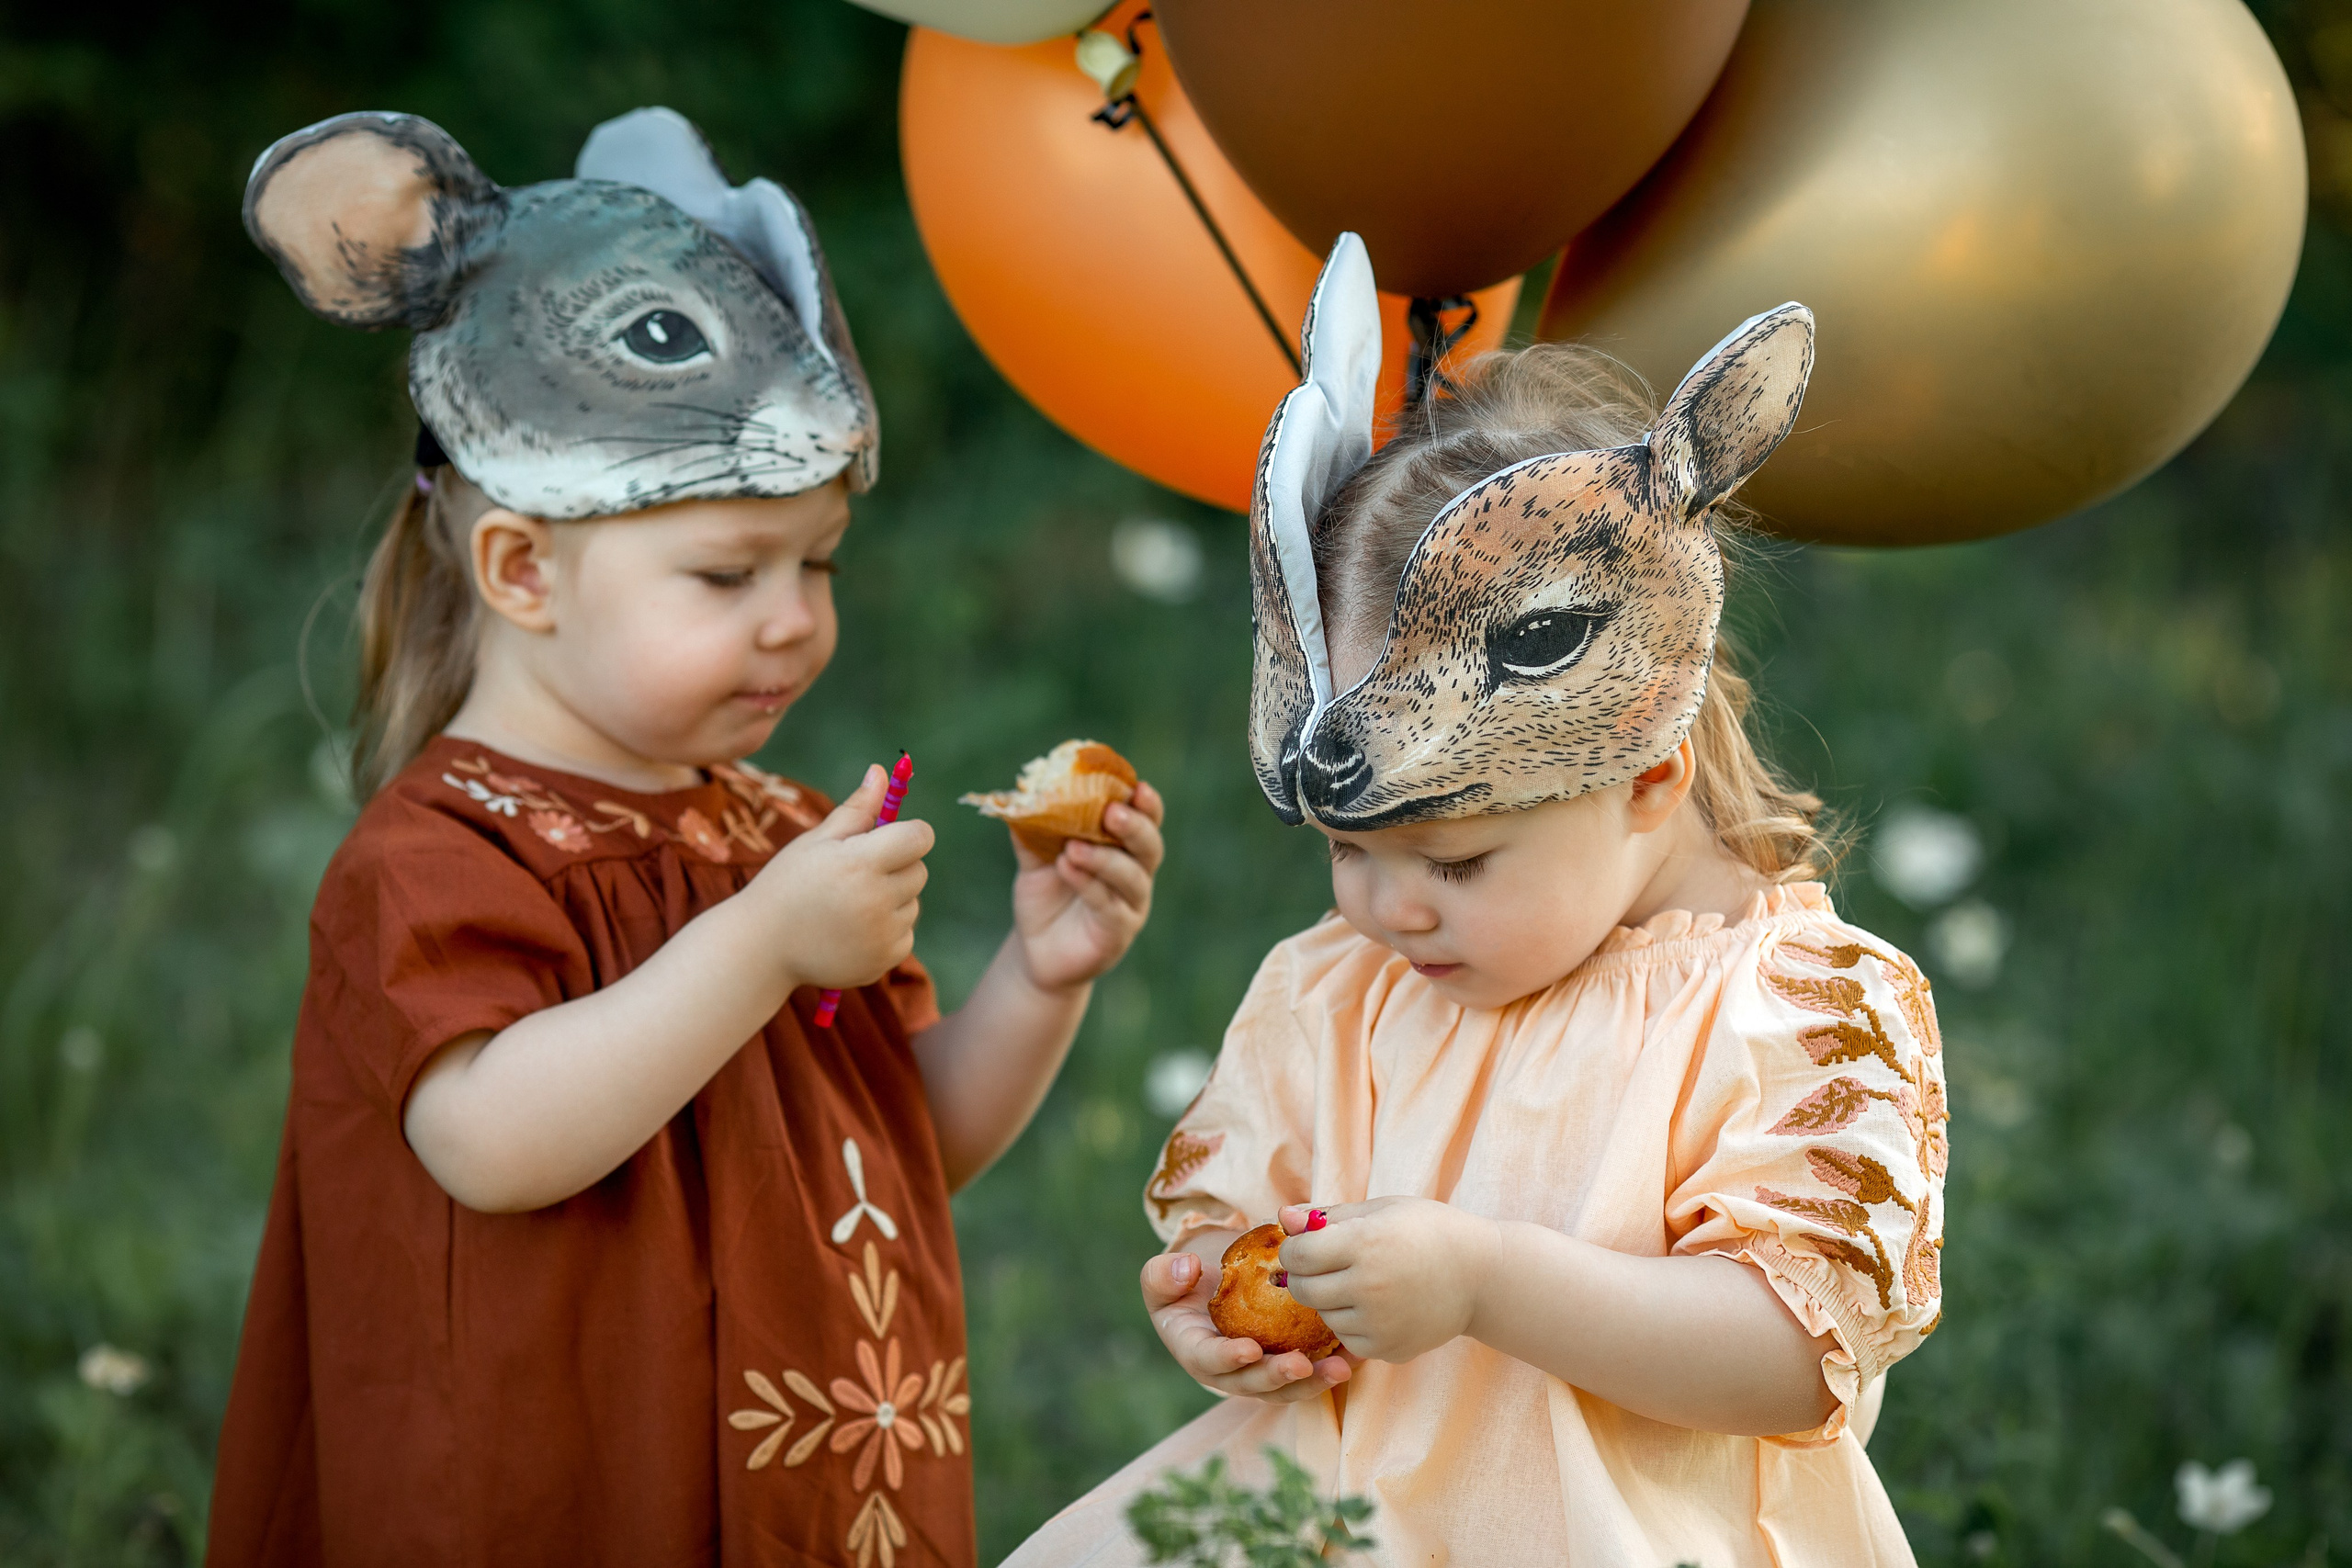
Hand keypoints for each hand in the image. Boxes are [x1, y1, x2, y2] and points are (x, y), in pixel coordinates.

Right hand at [748, 763, 932, 992]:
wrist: (761, 947)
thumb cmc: (787, 884)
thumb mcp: (816, 841)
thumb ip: (857, 809)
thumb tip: (882, 772)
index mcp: (860, 863)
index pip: (919, 837)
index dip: (909, 834)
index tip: (891, 838)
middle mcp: (876, 900)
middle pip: (919, 870)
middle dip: (896, 866)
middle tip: (856, 875)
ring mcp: (882, 934)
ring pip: (912, 903)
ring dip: (891, 900)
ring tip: (847, 906)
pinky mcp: (885, 959)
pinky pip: (906, 934)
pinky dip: (887, 930)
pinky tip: (851, 931)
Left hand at [1008, 784, 1163, 991]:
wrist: (1035, 950)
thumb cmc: (1045, 896)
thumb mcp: (1035, 858)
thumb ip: (1034, 829)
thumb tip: (1022, 795)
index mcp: (1123, 848)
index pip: (1147, 820)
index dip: (1146, 803)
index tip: (1136, 786)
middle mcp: (1136, 874)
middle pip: (1150, 846)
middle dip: (1135, 826)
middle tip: (1112, 812)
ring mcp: (1131, 906)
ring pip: (1132, 877)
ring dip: (1105, 858)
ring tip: (1073, 846)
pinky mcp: (1117, 933)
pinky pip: (1109, 905)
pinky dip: (1088, 883)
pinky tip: (1065, 866)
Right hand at [1140, 1244, 1352, 1403]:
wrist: (1214, 1282)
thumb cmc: (1187, 1281)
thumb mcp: (1163, 1275)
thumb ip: (1163, 1275)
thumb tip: (1187, 1270)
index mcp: (1196, 1352)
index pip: (1209, 1361)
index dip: (1228, 1359)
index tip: (1249, 1350)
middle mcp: (1229, 1372)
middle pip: (1254, 1384)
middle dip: (1279, 1378)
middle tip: (1303, 1366)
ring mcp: (1261, 1372)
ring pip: (1288, 1387)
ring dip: (1314, 1381)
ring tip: (1341, 1367)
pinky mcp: (1288, 1364)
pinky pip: (1311, 1371)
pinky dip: (1334, 1365)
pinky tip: (1355, 1354)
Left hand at [1276, 1198, 1498, 1364]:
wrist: (1482, 1276)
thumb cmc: (1427, 1231)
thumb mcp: (1380, 1209)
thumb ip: (1327, 1216)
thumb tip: (1282, 1217)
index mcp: (1364, 1242)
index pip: (1297, 1254)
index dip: (1295, 1248)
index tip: (1308, 1245)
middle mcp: (1369, 1286)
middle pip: (1302, 1289)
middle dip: (1304, 1276)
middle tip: (1326, 1266)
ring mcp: (1379, 1323)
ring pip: (1324, 1315)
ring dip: (1330, 1300)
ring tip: (1362, 1283)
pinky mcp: (1388, 1349)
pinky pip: (1347, 1339)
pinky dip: (1353, 1324)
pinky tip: (1379, 1306)